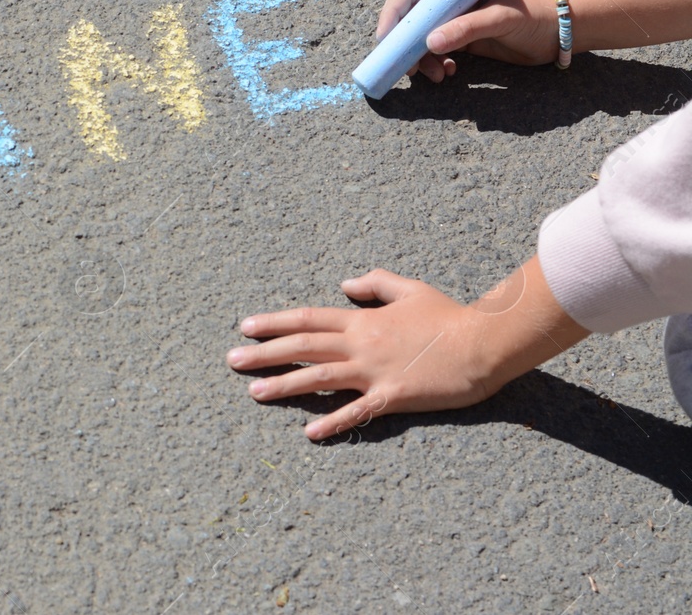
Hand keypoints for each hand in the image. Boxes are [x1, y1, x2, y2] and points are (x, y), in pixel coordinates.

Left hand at [226, 269, 498, 439]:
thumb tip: (344, 284)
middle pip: (302, 346)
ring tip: (253, 392)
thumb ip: (375, 284)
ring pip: (318, 377)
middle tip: (231, 361)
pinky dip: (332, 421)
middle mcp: (360, 344)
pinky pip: (356, 411)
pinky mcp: (393, 396)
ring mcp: (374, 371)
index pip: (307, 319)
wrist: (483, 342)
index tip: (245, 328)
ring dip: (284, 385)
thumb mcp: (410, 289)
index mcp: (361, 319)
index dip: (274, 323)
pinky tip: (308, 432)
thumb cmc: (449, 315)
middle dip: (264, 354)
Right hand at [376, 0, 558, 82]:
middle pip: (409, 18)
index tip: (386, 39)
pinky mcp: (460, 38)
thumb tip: (429, 43)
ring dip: (419, 58)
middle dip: (403, 43)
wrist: (560, 32)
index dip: (392, 13)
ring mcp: (453, 19)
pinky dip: (434, 63)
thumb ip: (466, 28)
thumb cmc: (535, 15)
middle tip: (407, 66)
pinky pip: (434, 51)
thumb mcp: (501, 19)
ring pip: (419, 38)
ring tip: (435, 75)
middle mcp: (448, 0)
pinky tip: (446, 72)